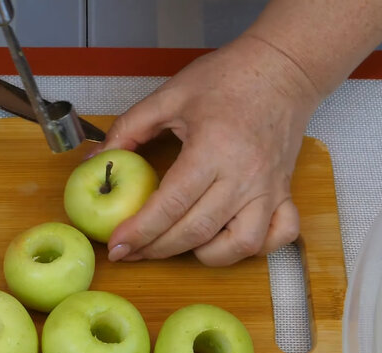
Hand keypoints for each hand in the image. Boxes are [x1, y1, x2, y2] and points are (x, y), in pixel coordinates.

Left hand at [99, 34, 321, 266]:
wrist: (282, 68)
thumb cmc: (228, 78)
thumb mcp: (169, 96)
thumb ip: (129, 128)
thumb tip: (95, 160)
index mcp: (213, 148)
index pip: (171, 204)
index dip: (140, 230)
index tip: (116, 245)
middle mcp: (244, 175)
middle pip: (196, 231)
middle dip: (156, 249)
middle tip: (130, 251)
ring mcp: (269, 188)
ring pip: (240, 245)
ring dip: (204, 255)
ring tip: (178, 244)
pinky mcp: (285, 192)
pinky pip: (278, 235)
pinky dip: (255, 248)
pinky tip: (229, 240)